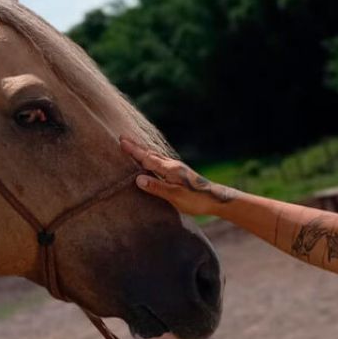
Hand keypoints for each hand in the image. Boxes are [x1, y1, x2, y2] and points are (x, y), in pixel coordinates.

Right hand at [120, 137, 237, 215]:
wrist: (216, 199)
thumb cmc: (196, 199)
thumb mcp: (175, 196)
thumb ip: (156, 187)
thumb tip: (137, 179)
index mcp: (169, 169)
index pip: (147, 158)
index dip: (134, 151)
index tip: (121, 141)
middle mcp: (172, 165)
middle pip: (150, 154)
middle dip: (136, 147)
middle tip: (122, 139)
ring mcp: (176, 168)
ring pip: (155, 157)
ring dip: (143, 151)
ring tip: (133, 146)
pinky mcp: (178, 173)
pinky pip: (160, 162)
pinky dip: (151, 158)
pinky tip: (150, 160)